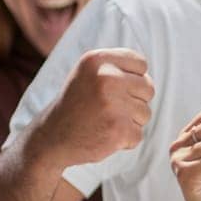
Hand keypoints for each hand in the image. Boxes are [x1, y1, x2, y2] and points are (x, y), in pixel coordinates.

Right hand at [31, 49, 154, 168]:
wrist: (51, 137)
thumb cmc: (78, 103)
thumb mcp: (89, 73)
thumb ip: (118, 67)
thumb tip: (148, 76)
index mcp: (98, 59)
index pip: (141, 64)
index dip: (131, 79)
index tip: (110, 89)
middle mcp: (106, 77)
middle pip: (148, 88)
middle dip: (133, 101)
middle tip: (106, 108)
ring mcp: (113, 104)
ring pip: (145, 113)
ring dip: (129, 121)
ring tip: (103, 121)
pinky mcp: (118, 130)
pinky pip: (138, 135)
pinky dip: (124, 140)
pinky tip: (103, 135)